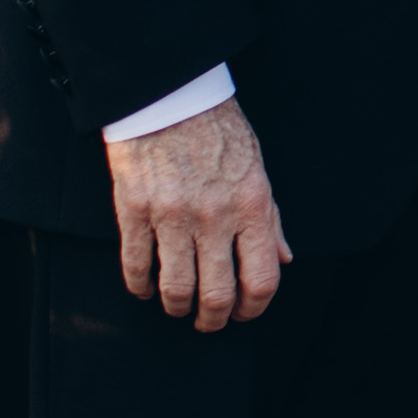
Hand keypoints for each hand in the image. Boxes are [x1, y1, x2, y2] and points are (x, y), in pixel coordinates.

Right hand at [107, 100, 288, 330]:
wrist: (170, 96)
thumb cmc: (218, 132)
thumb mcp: (257, 170)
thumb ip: (270, 218)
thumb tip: (283, 258)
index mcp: (252, 205)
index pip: (262, 278)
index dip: (254, 308)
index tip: (244, 314)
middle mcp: (215, 215)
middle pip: (218, 294)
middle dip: (214, 320)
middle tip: (209, 321)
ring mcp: (172, 214)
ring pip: (176, 288)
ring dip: (177, 307)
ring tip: (178, 306)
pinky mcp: (135, 209)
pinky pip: (136, 265)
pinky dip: (140, 286)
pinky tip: (145, 288)